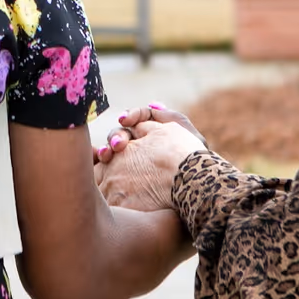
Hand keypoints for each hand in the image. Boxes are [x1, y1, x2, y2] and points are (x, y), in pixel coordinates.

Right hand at [93, 106, 207, 211]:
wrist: (195, 194)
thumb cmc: (197, 166)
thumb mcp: (192, 139)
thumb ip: (173, 119)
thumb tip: (152, 105)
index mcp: (157, 133)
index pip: (139, 118)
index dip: (132, 115)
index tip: (126, 120)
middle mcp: (142, 146)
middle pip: (122, 132)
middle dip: (118, 135)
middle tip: (119, 145)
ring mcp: (132, 163)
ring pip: (113, 149)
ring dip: (108, 148)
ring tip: (107, 155)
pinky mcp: (123, 178)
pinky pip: (108, 167)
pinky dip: (102, 162)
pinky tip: (102, 162)